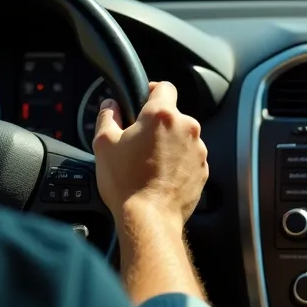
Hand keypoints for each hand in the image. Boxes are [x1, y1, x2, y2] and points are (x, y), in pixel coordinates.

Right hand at [91, 81, 208, 229]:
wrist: (149, 218)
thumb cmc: (126, 183)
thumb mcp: (104, 144)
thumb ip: (107, 116)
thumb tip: (111, 106)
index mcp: (162, 115)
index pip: (164, 87)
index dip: (151, 91)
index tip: (143, 100)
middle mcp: (186, 128)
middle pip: (173, 115)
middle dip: (157, 125)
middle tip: (138, 142)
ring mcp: (198, 149)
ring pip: (182, 137)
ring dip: (169, 144)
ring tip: (149, 164)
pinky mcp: (203, 169)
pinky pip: (189, 158)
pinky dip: (178, 163)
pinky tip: (160, 176)